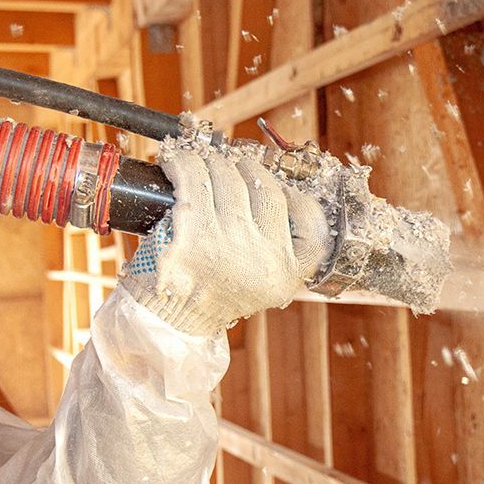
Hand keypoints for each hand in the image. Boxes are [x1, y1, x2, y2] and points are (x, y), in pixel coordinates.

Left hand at [122, 140, 331, 335]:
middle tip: (229, 168)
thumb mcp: (263, 283)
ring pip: (228, 178)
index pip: (312, 223)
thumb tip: (271, 189)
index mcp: (287, 273)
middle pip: (265, 189)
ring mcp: (228, 244)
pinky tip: (177, 163)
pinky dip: (183, 164)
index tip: (278, 187)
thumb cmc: (213, 294)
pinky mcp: (190, 234)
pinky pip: (192, 180)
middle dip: (245, 170)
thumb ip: (277, 248)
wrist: (171, 321)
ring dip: (213, 162)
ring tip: (202, 163)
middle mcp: (263, 257)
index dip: (296, 197)